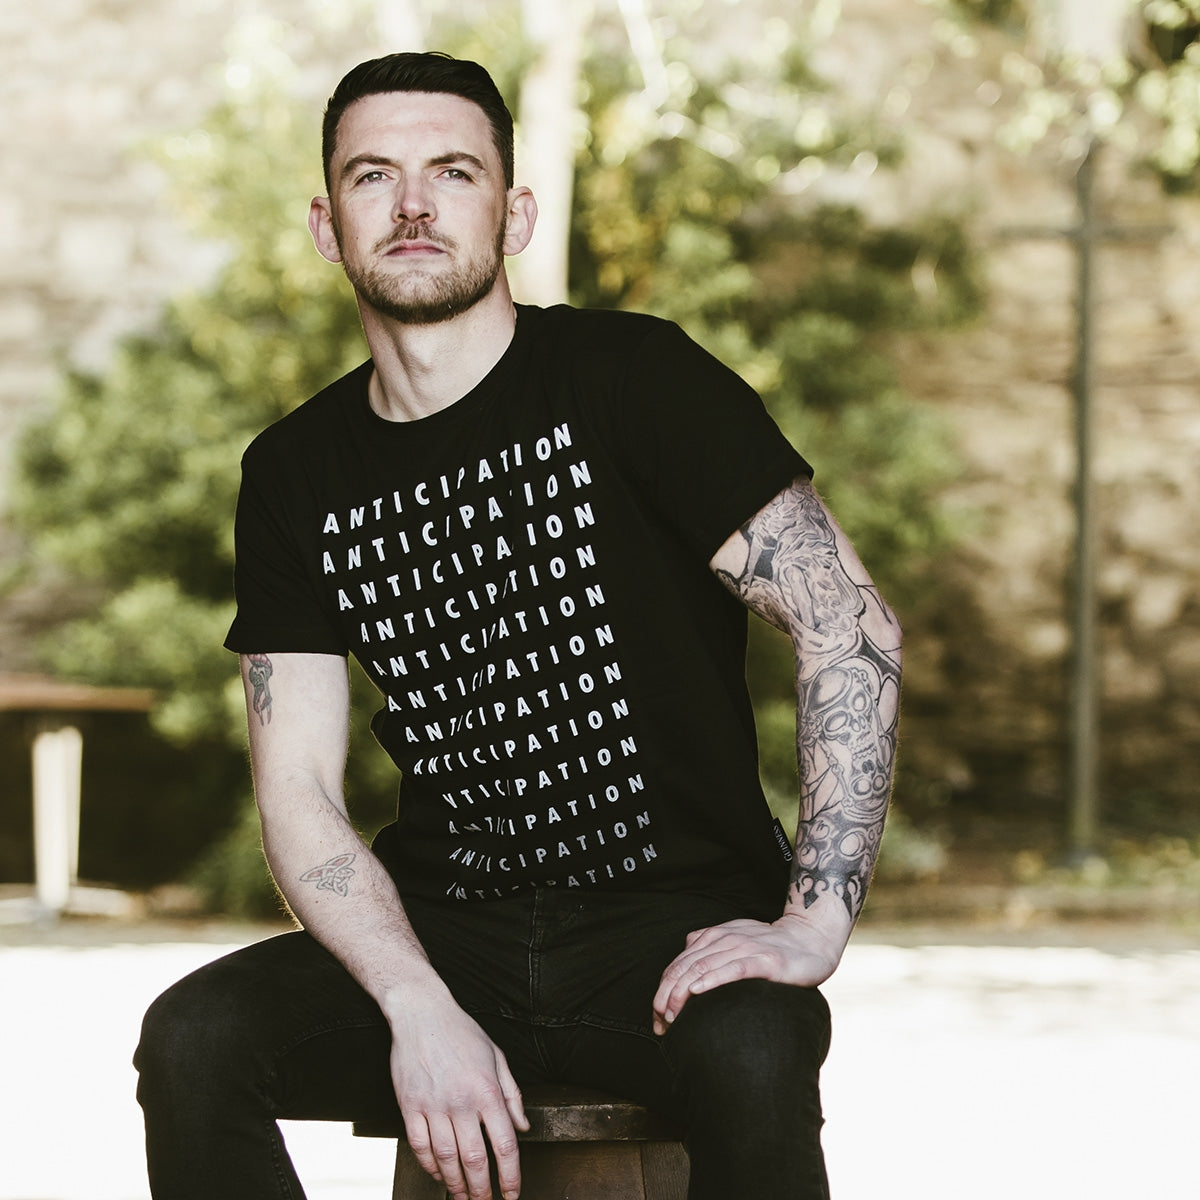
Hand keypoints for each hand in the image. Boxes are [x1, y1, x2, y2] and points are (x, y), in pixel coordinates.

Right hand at [388, 991, 528, 1199]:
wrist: (421, 1013)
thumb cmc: (461, 1032)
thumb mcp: (497, 1056)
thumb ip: (512, 1094)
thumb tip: (523, 1127)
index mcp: (487, 1090)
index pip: (505, 1144)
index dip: (511, 1176)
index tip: (512, 1193)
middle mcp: (461, 1101)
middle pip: (475, 1159)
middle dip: (482, 1189)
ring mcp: (433, 1105)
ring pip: (446, 1158)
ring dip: (455, 1184)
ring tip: (462, 1196)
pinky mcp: (410, 1105)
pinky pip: (419, 1145)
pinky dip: (429, 1165)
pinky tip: (438, 1173)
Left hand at [651, 907, 848, 1035]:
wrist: (811, 941)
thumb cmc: (772, 949)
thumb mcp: (735, 943)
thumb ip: (711, 949)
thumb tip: (686, 965)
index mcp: (714, 936)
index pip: (679, 963)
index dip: (663, 990)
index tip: (657, 1019)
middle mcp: (725, 938)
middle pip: (685, 966)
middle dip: (667, 996)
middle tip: (660, 1024)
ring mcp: (746, 947)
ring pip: (703, 967)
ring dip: (682, 992)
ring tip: (672, 1016)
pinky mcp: (766, 960)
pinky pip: (733, 968)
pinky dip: (712, 979)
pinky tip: (697, 991)